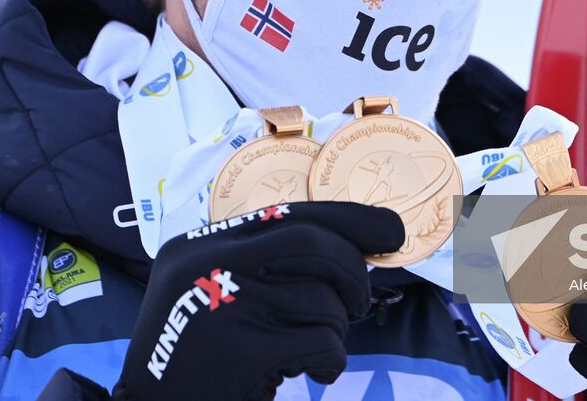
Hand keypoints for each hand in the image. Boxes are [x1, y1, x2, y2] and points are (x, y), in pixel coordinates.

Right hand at [113, 201, 403, 400]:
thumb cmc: (198, 361)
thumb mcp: (212, 296)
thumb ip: (263, 267)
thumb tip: (355, 246)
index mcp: (196, 245)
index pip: (284, 213)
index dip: (347, 219)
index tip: (390, 229)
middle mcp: (203, 265)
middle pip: (311, 243)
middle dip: (353, 270)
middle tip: (358, 302)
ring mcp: (219, 307)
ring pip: (321, 299)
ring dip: (334, 328)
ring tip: (311, 351)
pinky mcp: (238, 355)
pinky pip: (321, 343)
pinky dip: (332, 359)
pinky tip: (316, 372)